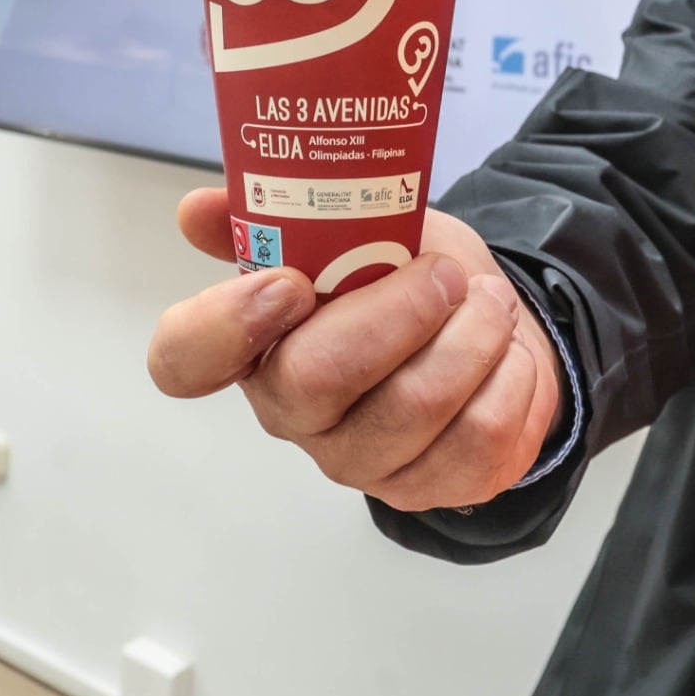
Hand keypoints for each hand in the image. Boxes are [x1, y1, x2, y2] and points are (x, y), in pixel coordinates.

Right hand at [147, 185, 563, 511]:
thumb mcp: (354, 228)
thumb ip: (282, 212)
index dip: (225, 325)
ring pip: (413, 409)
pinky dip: (509, 378)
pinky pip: (478, 438)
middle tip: (445, 276)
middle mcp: (293, 413)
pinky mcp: (431, 488)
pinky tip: (507, 353)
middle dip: (396, 314)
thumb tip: (198, 207)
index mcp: (255, 343)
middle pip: (315, 380)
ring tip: (490, 301)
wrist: (487, 328)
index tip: (291, 282)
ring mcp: (360, 460)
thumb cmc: (404, 279)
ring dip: (470, 339)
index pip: (185, 360)